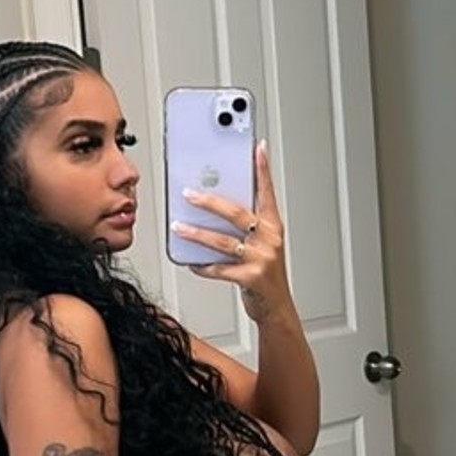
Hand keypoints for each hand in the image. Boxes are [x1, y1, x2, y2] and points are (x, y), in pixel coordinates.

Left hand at [172, 142, 289, 323]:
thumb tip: (215, 206)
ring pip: (222, 241)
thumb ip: (247, 225)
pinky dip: (202, 265)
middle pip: (236, 213)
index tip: (257, 148)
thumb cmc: (266, 273)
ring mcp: (261, 259)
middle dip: (209, 202)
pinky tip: (191, 261)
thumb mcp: (263, 244)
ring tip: (179, 227)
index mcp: (273, 226)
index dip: (263, 169)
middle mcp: (269, 239)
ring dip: (197, 234)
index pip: (267, 192)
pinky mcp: (250, 278)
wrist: (276, 306)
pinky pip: (219, 269)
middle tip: (189, 193)